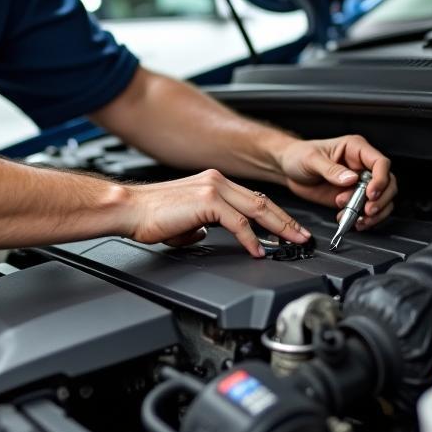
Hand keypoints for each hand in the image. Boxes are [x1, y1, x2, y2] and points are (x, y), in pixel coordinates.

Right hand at [121, 169, 309, 256]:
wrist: (130, 209)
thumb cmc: (150, 215)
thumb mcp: (184, 221)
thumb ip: (200, 225)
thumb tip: (205, 235)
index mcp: (212, 182)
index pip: (252, 198)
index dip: (274, 215)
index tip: (287, 229)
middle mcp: (216, 180)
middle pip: (262, 201)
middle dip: (286, 221)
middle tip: (301, 237)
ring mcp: (213, 188)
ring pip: (256, 209)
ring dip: (278, 228)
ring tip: (291, 242)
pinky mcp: (208, 200)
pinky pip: (239, 223)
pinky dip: (251, 239)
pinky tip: (256, 251)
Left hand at [276, 135, 396, 230]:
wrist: (288, 169)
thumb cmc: (299, 155)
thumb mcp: (311, 159)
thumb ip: (331, 169)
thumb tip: (351, 179)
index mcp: (355, 149)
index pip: (380, 163)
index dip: (381, 179)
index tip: (371, 193)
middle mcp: (361, 166)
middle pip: (388, 183)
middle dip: (381, 200)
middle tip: (366, 210)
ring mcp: (358, 183)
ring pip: (382, 200)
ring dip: (373, 213)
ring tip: (357, 219)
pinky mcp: (352, 198)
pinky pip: (368, 211)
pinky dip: (364, 219)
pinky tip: (353, 222)